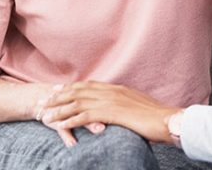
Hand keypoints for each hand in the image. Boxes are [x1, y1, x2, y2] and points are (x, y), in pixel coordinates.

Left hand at [41, 81, 180, 143]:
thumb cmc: (157, 116)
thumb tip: (121, 109)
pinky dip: (71, 120)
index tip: (57, 89)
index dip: (71, 87)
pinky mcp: (112, 114)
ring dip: (59, 109)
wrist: (168, 119)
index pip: (88, 85)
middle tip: (43, 100)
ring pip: (78, 103)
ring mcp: (111, 101)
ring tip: (45, 114)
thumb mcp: (138, 106)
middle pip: (79, 91)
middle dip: (59, 96)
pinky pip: (86, 116)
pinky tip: (60, 125)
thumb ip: (126, 105)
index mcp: (117, 89)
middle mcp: (111, 91)